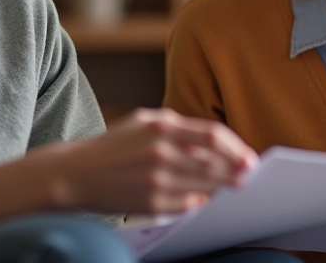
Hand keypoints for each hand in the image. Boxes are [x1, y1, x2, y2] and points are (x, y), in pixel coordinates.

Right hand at [46, 108, 257, 214]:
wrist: (75, 173)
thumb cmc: (114, 146)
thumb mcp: (143, 121)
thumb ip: (178, 127)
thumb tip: (216, 141)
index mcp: (160, 125)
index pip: (213, 136)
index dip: (237, 148)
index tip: (249, 158)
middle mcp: (160, 151)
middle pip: (214, 162)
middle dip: (236, 171)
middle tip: (249, 175)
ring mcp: (157, 179)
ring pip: (205, 185)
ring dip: (223, 187)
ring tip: (233, 186)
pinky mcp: (151, 203)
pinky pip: (188, 204)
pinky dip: (200, 201)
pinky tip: (203, 198)